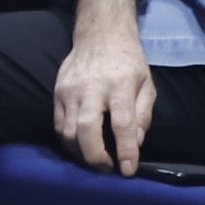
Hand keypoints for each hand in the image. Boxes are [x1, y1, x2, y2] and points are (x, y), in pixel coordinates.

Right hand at [55, 0, 160, 174]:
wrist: (100, 34)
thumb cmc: (128, 61)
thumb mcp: (147, 84)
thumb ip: (143, 115)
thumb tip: (135, 143)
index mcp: (119, 85)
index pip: (122, 123)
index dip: (125, 150)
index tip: (128, 170)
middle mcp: (92, 88)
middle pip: (86, 130)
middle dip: (96, 157)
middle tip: (107, 169)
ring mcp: (70, 90)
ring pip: (68, 132)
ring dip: (81, 153)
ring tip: (95, 160)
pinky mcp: (57, 92)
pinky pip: (58, 125)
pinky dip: (68, 142)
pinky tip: (80, 147)